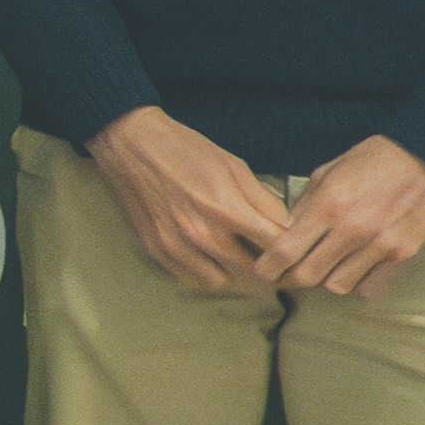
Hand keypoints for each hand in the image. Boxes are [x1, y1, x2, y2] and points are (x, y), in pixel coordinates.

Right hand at [83, 105, 289, 295]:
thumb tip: (285, 225)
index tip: (293, 247)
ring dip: (232, 271)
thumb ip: (261, 199)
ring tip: (235, 254)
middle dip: (265, 264)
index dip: (289, 248)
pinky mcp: (157, 250)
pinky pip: (192, 277)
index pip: (274, 247)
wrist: (131, 144)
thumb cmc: (186, 149)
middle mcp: (202, 234)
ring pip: (222, 280)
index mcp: (226, 208)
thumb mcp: (233, 165)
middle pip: (251, 270)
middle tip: (268, 254)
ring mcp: (177, 246)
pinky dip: (205, 269)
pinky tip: (207, 253)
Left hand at [261, 134, 424, 296]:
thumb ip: (305, 205)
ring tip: (328, 266)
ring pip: (338, 286)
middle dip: (292, 279)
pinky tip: (355, 267)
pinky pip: (370, 287)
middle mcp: (352, 229)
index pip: (286, 250)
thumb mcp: (328, 172)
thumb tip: (283, 234)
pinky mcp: (403, 254)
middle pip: (308, 276)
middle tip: (290, 274)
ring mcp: (380, 244)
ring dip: (327, 279)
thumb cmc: (372, 160)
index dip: (268, 268)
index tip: (263, 272)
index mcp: (328, 204)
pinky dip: (358, 282)